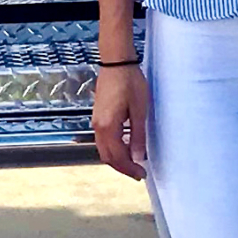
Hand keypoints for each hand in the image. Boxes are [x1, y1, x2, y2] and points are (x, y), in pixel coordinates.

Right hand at [94, 64, 150, 178]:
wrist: (116, 63)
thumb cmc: (130, 82)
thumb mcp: (139, 110)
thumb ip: (138, 135)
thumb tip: (138, 157)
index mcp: (108, 127)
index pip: (118, 157)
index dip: (129, 168)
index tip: (142, 174)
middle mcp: (98, 127)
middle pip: (107, 156)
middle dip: (122, 167)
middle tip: (138, 172)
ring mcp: (96, 121)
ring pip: (103, 149)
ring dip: (117, 158)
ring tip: (133, 162)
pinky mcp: (98, 116)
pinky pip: (103, 139)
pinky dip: (113, 148)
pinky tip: (126, 146)